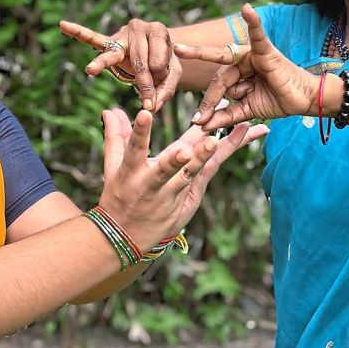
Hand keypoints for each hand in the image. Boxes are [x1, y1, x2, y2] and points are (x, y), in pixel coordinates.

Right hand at [59, 17, 181, 111]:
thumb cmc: (164, 61)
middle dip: (143, 83)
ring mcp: (121, 34)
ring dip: (103, 65)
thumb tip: (151, 107)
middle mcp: (139, 26)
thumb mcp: (172, 74)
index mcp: (158, 30)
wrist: (155, 50)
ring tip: (90, 70)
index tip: (161, 82)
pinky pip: (92, 38)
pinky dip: (77, 32)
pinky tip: (63, 25)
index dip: (161, 75)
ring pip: (113, 53)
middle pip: (138, 60)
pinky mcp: (108, 41)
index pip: (158, 58)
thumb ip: (165, 90)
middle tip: (147, 102)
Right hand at [97, 108, 266, 251]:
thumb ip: (115, 136)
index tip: (144, 115)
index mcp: (131, 173)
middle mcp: (152, 184)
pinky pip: (207, 174)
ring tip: (217, 141)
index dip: (139, 133)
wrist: (126, 237)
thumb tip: (109, 109)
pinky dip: (221, 156)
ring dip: (205, 158)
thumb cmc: (119, 196)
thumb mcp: (113, 168)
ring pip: (192, 174)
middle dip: (184, 157)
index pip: (133, 150)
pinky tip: (239, 138)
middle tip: (202, 140)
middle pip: (169, 168)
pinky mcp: (187, 199)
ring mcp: (172, 194)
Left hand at [174, 4, 317, 129]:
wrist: (303, 101)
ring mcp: (253, 54)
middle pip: (219, 79)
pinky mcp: (266, 51)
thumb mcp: (246, 110)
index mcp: (238, 72)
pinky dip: (253, 22)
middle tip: (200, 115)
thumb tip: (201, 126)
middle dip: (211, 99)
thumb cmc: (277, 101)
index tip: (195, 118)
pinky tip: (247, 9)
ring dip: (241, 92)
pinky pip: (258, 35)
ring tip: (254, 95)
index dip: (206, 102)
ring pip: (231, 76)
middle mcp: (242, 60)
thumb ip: (225, 116)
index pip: (216, 84)